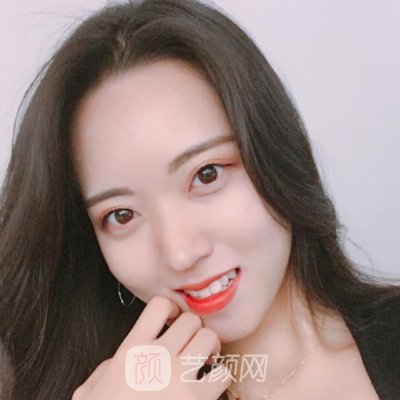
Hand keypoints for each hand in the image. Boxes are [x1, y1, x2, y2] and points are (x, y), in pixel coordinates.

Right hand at [72, 296, 231, 399]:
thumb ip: (108, 367)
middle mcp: (157, 357)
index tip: (171, 322)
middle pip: (191, 320)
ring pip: (210, 338)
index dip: (170, 310)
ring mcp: (179, 378)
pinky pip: (223, 374)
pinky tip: (209, 387)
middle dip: (194, 330)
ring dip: (209, 348)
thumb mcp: (91, 390)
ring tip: (204, 361)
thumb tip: (119, 359)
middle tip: (190, 344)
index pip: (159, 305)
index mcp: (132, 350)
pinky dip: (220, 378)